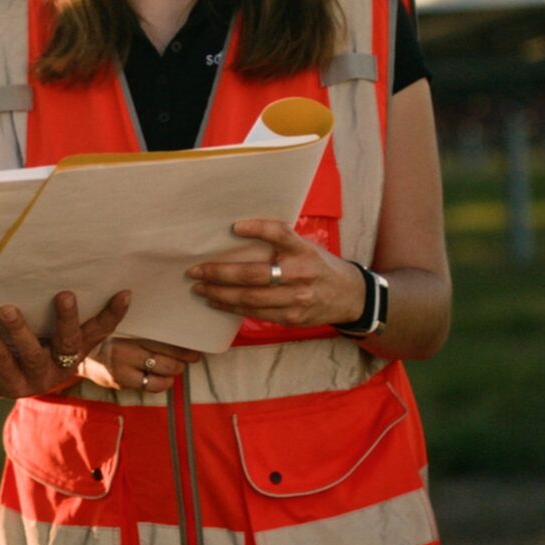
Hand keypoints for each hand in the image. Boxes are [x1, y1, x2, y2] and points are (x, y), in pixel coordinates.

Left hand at [0, 290, 131, 399]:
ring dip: (19, 330)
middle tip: (64, 295)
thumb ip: (51, 313)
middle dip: (67, 319)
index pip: (98, 332)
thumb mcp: (42, 331)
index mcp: (73, 350)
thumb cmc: (21, 343)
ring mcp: (36, 378)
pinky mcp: (11, 385)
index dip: (112, 315)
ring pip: (32, 354)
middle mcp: (60, 365)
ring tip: (6, 309)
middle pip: (68, 343)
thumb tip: (56, 267)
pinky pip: (2, 361)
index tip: (124, 292)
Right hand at [81, 335, 205, 393]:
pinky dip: (160, 382)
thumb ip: (140, 323)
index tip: (195, 347)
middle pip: (165, 360)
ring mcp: (121, 370)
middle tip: (191, 356)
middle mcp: (123, 352)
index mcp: (125, 332)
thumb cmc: (101, 334)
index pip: (161, 341)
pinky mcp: (119, 383)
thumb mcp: (116, 322)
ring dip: (172, 372)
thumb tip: (171, 324)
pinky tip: (161, 376)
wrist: (71, 351)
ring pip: (161, 377)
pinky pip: (149, 387)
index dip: (182, 347)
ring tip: (176, 366)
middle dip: (182, 360)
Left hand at [188, 218, 359, 327]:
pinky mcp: (292, 318)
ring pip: (250, 299)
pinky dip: (232, 307)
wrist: (349, 296)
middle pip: (254, 275)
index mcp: (303, 250)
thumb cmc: (318, 265)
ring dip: (219, 294)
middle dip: (220, 273)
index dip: (258, 229)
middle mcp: (301, 273)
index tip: (235, 226)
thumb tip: (236, 234)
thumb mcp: (306, 247)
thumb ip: (280, 243)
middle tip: (195, 270)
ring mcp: (297, 299)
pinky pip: (256, 314)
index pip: (280, 234)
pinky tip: (217, 302)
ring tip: (200, 288)